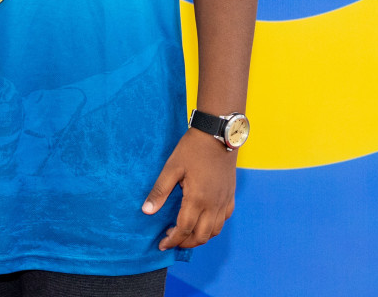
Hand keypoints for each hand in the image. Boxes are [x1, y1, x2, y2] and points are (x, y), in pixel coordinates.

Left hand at [144, 128, 236, 249]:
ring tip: (186, 233)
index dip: (172, 240)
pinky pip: (224, 219)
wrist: (218, 134)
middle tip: (172, 240)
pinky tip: (204, 221)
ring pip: (215, 231)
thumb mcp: (172, 167)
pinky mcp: (231, 195)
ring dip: (200, 237)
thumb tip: (147, 211)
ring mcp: (224, 201)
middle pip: (202, 236)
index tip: (162, 244)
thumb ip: (160, 191)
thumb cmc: (192, 149)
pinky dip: (214, 226)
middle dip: (186, 243)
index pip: (184, 229)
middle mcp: (214, 204)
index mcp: (197, 199)